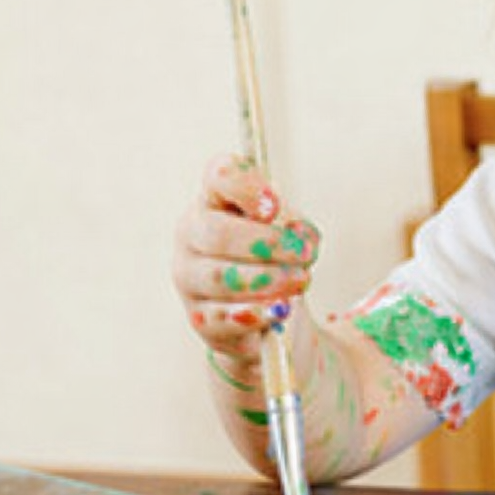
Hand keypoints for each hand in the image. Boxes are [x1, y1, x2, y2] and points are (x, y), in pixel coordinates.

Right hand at [172, 155, 320, 358]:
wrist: (264, 307)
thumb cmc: (271, 256)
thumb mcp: (288, 230)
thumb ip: (294, 226)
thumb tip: (298, 237)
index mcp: (214, 199)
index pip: (219, 176)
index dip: (245, 186)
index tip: (273, 205)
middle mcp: (191, 234)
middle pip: (218, 233)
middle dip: (268, 244)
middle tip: (304, 255)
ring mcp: (189, 277)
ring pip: (221, 277)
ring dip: (269, 280)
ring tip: (300, 281)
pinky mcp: (199, 318)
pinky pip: (221, 317)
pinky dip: (256, 313)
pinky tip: (280, 310)